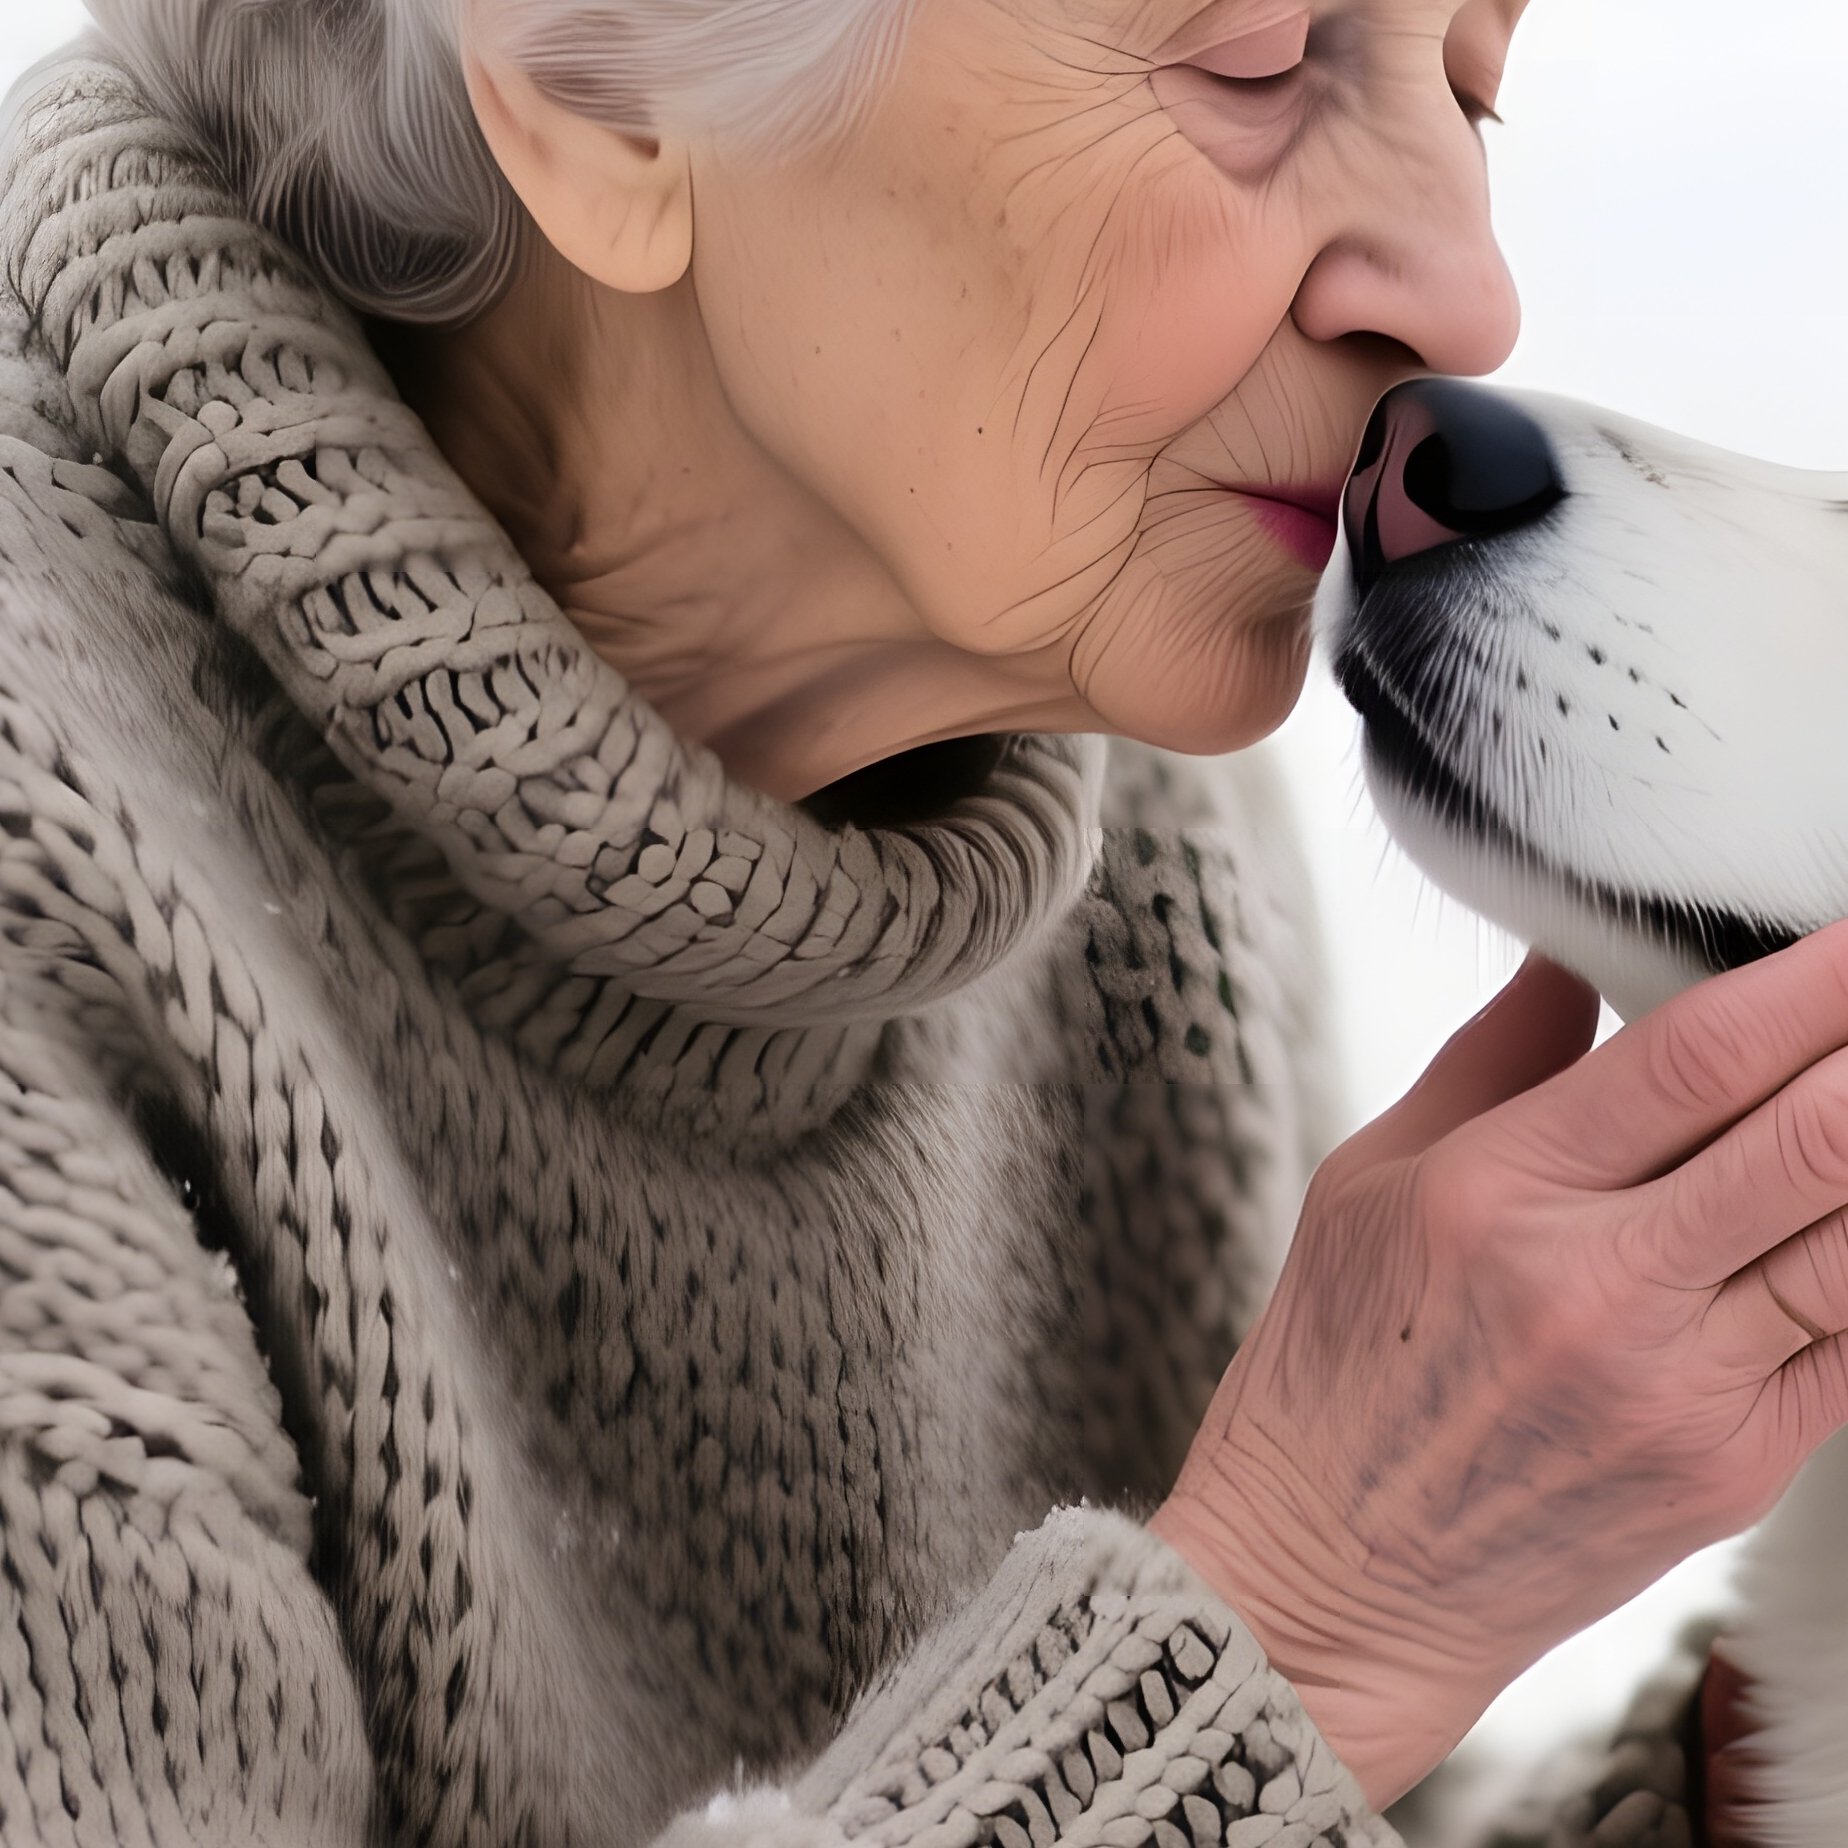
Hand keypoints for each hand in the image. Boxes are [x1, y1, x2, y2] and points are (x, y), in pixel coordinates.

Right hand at [1149, 923, 1847, 1808]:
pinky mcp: (1728, 1467)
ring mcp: (1678, 1388)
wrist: (1333, 1579)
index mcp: (1497, 1195)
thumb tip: (1570, 957)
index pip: (1692, 1057)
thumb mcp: (1367, 1184)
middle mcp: (1598, 1287)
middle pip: (1813, 1143)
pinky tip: (1840, 1218)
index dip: (1806, 983)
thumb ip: (1490, 1063)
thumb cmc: (1331, 1373)